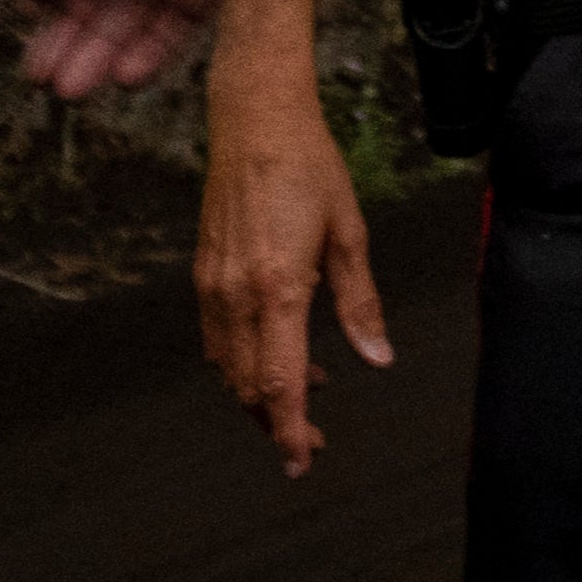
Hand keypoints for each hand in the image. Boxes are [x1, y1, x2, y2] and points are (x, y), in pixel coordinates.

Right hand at [193, 77, 399, 472]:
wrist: (254, 119)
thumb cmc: (307, 166)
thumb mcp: (349, 232)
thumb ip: (360, 301)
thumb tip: (378, 356)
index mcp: (279, 286)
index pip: (280, 382)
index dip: (291, 431)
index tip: (302, 462)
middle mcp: (238, 293)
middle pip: (249, 386)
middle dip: (278, 421)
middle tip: (312, 438)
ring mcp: (214, 284)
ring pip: (229, 367)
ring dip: (261, 392)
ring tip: (304, 389)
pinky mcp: (204, 273)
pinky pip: (217, 338)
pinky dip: (241, 361)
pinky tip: (273, 350)